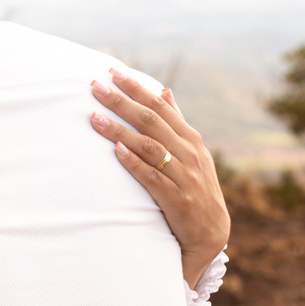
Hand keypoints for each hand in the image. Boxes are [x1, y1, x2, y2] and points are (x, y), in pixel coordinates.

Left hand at [88, 70, 229, 288]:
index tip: (112, 71)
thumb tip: (164, 91)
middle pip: (150, 121)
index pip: (159, 106)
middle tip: (94, 86)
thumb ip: (176, 122)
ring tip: (93, 118)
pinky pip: (153, 178)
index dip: (136, 88)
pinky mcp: (178, 200)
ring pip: (149, 146)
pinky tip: (117, 151)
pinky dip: (135, 163)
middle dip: (120, 101)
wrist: (211, 234)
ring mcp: (184, 176)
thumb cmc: (195, 186)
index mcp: (189, 139)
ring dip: (119, 131)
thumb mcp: (192, 152)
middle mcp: (188, 153)